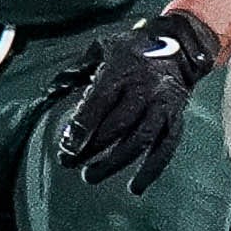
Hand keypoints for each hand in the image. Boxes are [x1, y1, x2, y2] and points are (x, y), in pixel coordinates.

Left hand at [54, 9, 215, 193]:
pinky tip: (135, 186)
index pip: (100, 103)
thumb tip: (51, 90)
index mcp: (123, 71)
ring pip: (141, 140)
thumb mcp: (101, 48)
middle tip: (69, 163)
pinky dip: (152, 169)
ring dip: (115, 162)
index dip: (81, 127)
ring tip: (91, 176)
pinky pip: (166, 148)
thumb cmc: (133, 49)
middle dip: (91, 148)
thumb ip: (76, 69)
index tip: (66, 146)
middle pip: (117, 125)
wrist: (179, 44)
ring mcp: (163, 106)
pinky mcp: (176, 118)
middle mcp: (145, 90)